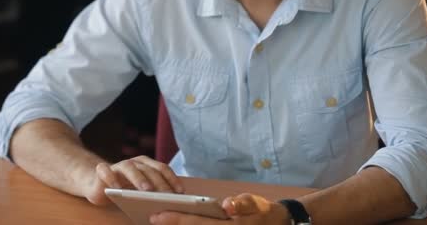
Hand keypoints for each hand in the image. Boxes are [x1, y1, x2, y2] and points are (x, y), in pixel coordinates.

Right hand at [83, 155, 183, 204]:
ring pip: (129, 168)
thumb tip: (170, 206)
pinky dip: (112, 178)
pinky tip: (117, 188)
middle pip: (148, 170)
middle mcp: (134, 162)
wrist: (97, 184)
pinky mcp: (102, 170)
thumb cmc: (123, 189)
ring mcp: (118, 165)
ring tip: (147, 190)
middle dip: (159, 182)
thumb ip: (152, 194)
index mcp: (146, 165)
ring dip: (139, 178)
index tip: (180, 192)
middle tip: (167, 195)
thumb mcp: (139, 192)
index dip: (172, 179)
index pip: (162, 169)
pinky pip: (106, 171)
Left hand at [149, 193, 289, 224]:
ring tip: (158, 221)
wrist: (276, 224)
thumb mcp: (255, 203)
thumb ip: (242, 204)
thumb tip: (227, 205)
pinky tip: (175, 224)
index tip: (157, 215)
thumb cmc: (262, 211)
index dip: (175, 220)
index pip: (196, 224)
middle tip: (150, 218)